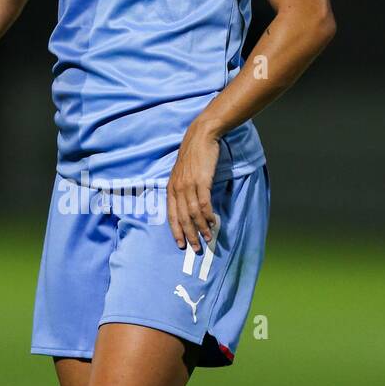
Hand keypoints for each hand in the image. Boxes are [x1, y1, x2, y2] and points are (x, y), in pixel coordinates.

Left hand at [167, 119, 220, 251]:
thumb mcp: (182, 174)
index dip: (176, 231)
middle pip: (182, 218)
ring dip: (201, 228)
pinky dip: (208, 216)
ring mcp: (189, 185)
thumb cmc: (193, 156)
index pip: (171, 215)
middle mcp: (177, 189)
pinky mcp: (201, 181)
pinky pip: (204, 203)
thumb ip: (183, 190)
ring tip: (208, 238)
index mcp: (171, 188)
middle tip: (196, 248)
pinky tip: (213, 222)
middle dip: (189, 235)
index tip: (181, 245)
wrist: (201, 137)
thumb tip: (189, 208)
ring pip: (193, 214)